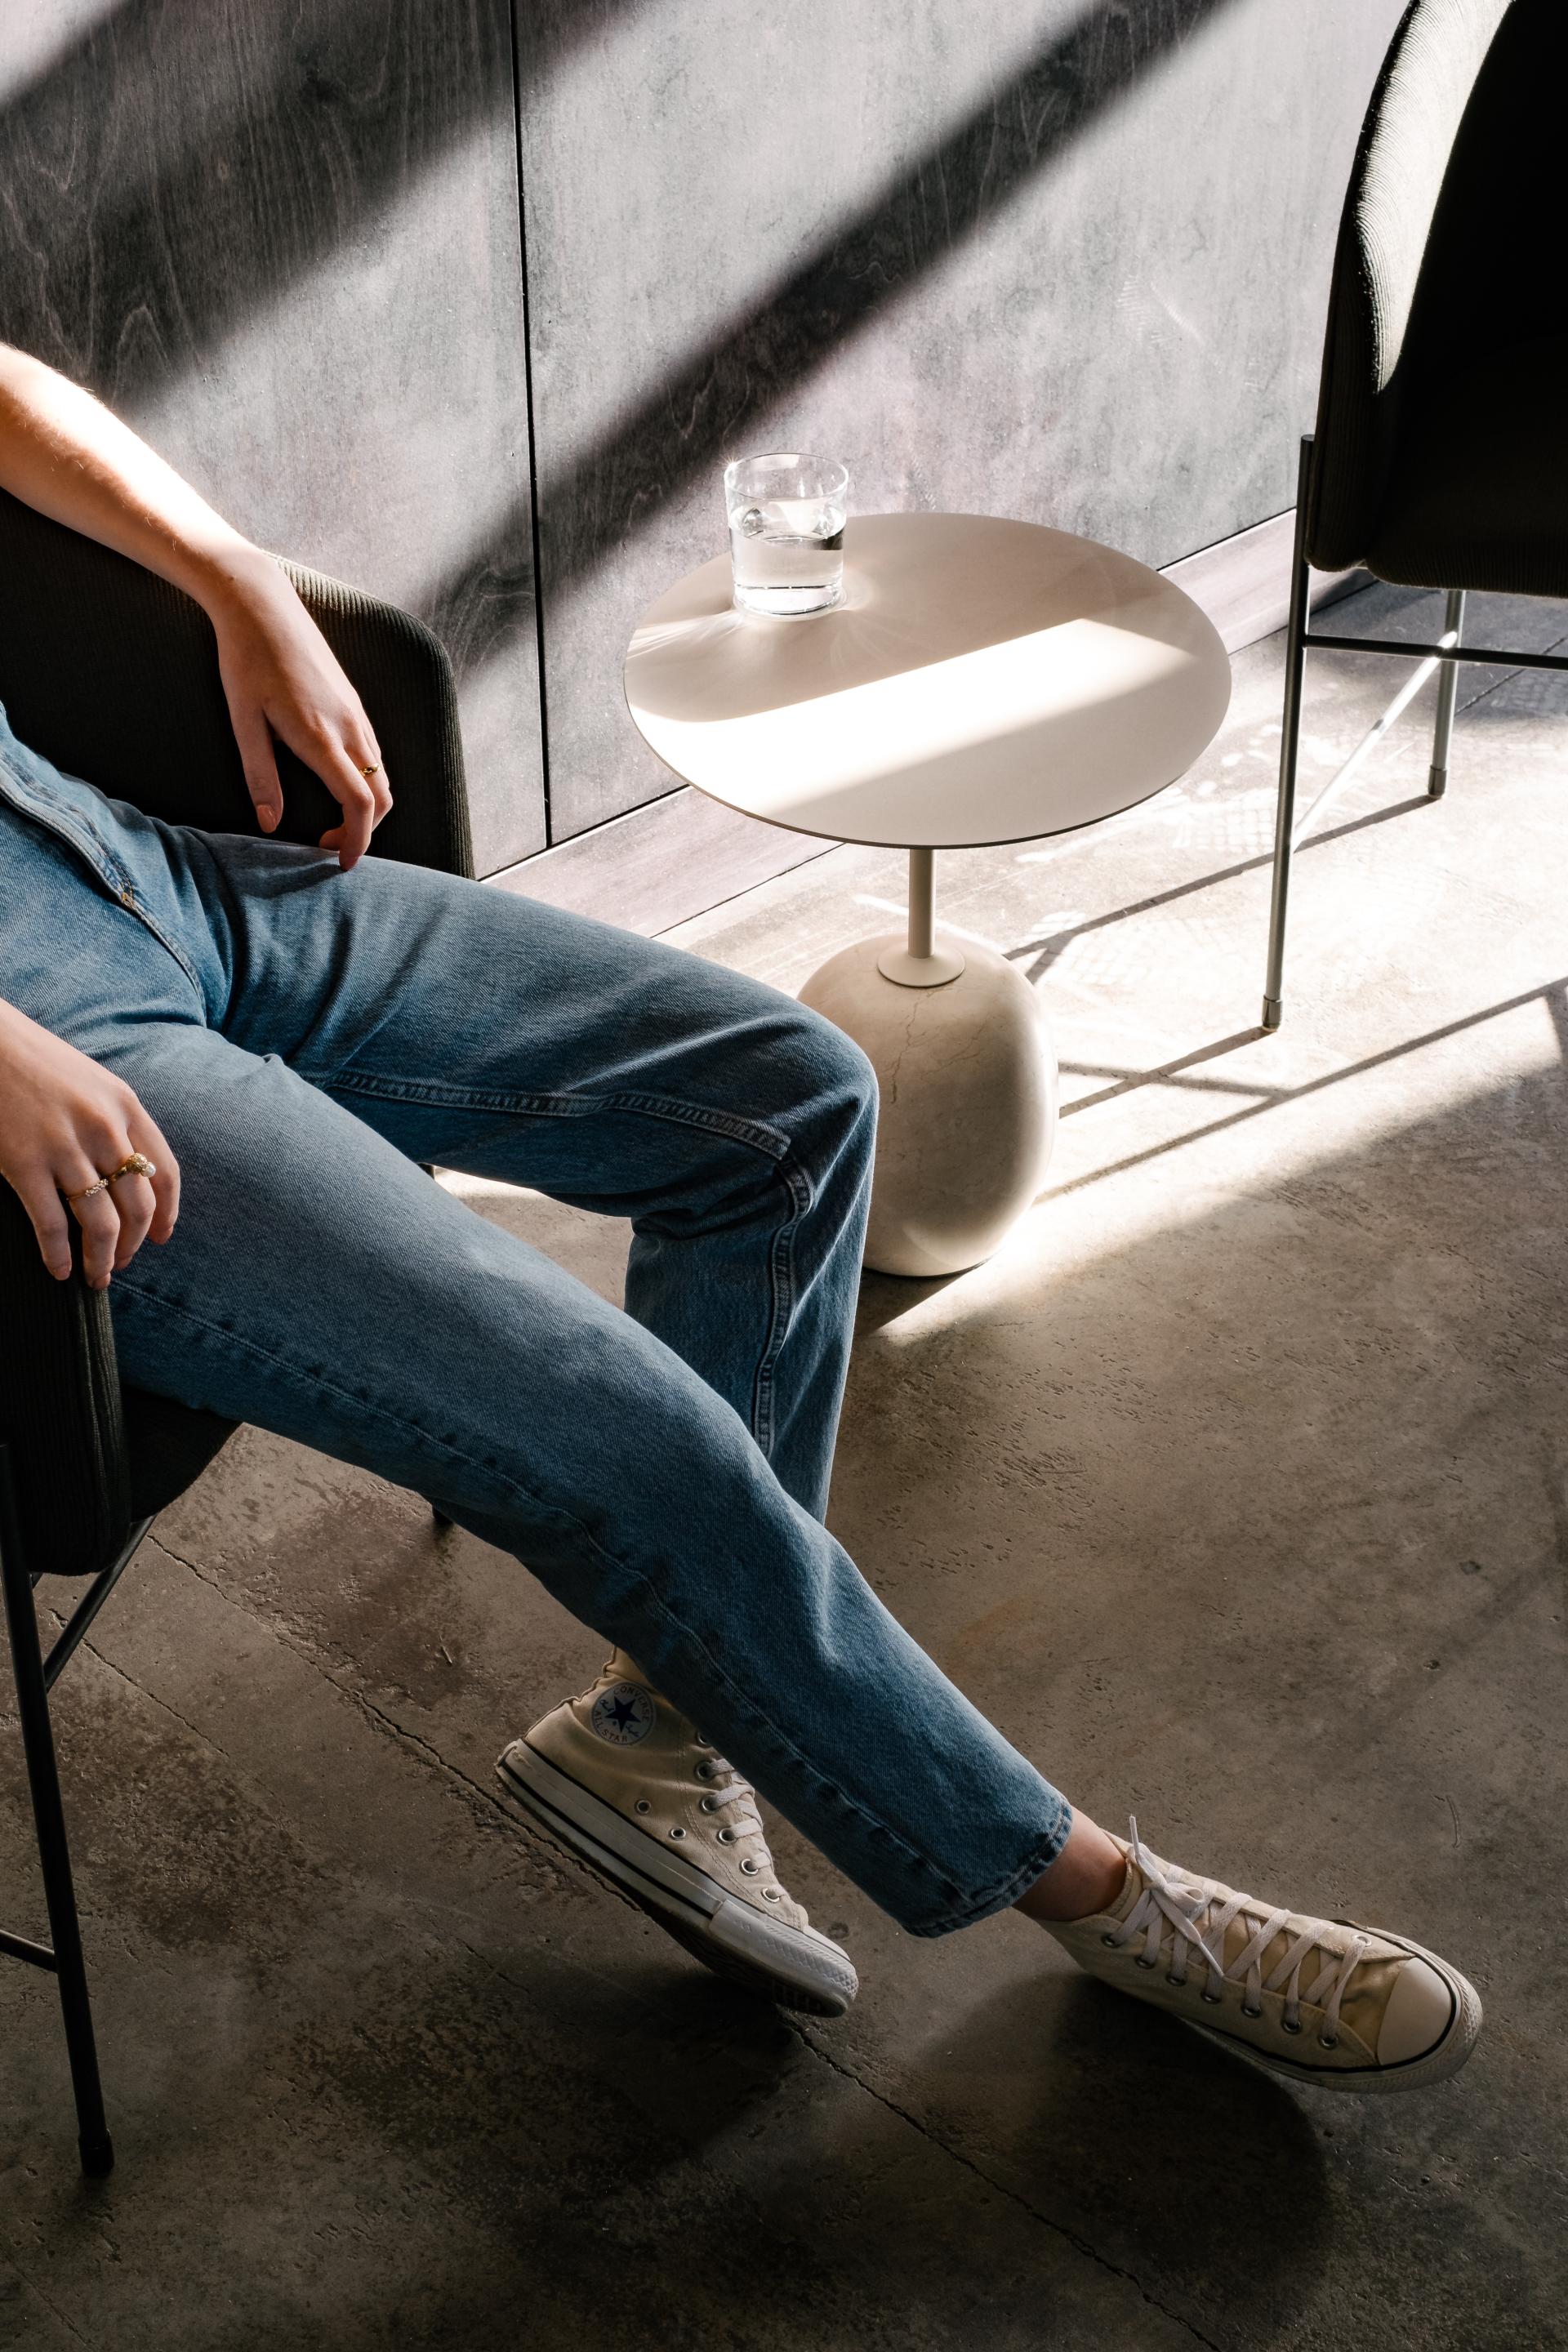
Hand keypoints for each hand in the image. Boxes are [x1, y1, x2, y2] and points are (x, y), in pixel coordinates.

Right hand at [0, 1000, 179, 1288]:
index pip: (165, 1173)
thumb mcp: (93, 1083)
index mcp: (127, 1107)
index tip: (163, 1238)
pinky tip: (58, 1270)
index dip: (168, 1213)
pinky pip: (51, 1224)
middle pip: (138, 1205)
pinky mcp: (24, 1162)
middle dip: (134, 1243)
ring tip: (96, 1276)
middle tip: (123, 1263)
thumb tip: (130, 1174)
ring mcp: (64, 1146)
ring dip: (101, 1259)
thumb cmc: (37, 1063)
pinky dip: (58, 1254)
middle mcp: (104, 1128)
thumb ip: (115, 1124)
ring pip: (101, 1223)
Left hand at [207, 550, 391, 869]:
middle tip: (326, 844)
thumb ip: (259, 776)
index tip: (341, 864)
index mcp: (321, 737)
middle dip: (363, 830)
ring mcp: (356, 713)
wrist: (261, 604)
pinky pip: (374, 753)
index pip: (359, 804)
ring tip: (330, 818)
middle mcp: (349, 727)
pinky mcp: (353, 702)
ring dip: (365, 806)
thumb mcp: (243, 722)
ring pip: (381, 775)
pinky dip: (365, 780)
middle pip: (381, 796)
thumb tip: (270, 824)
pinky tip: (334, 781)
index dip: (356, 841)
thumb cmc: (245, 661)